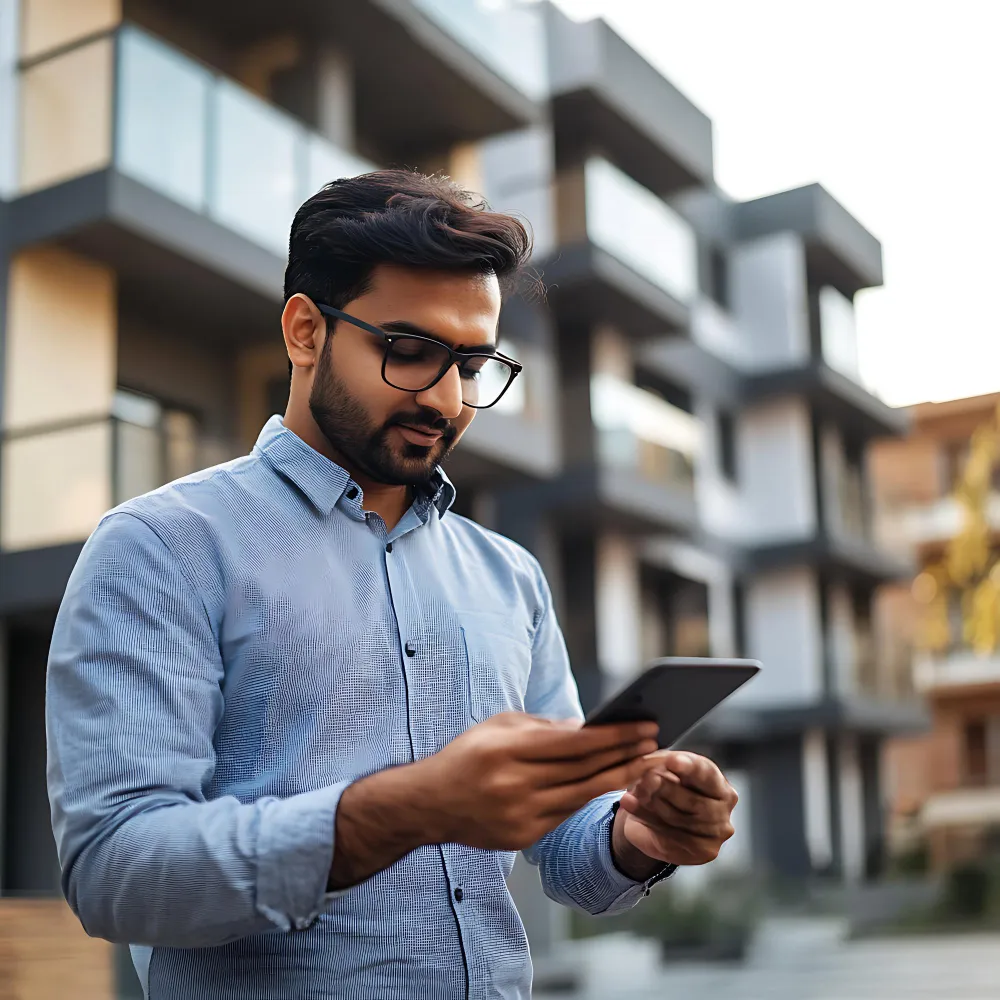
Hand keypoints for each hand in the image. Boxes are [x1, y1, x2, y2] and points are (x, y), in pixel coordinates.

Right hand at [330, 712, 660, 888]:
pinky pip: (567, 814)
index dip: (613, 735)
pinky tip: (614, 785)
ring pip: (582, 796)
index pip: (574, 743)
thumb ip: (543, 727)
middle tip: (658, 743)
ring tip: (647, 764)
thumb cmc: (467, 755)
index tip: (643, 725)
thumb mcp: (499, 726)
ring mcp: (519, 815)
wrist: (429, 804)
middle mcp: (514, 785)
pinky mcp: (523, 837)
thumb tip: (588, 728)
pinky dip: (592, 798)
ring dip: (619, 779)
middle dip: (626, 756)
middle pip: (584, 771)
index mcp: (507, 750)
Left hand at [615, 751, 736, 868]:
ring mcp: (716, 832)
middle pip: (691, 799)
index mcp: (718, 782)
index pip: (706, 774)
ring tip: (634, 791)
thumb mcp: (664, 769)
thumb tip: (650, 769)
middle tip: (644, 779)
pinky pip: (669, 836)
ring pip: (678, 818)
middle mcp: (723, 808)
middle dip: (663, 787)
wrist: (657, 820)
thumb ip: (661, 766)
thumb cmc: (667, 788)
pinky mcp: (703, 851)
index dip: (689, 767)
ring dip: (651, 803)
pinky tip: (630, 804)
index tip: (672, 761)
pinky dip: (645, 817)